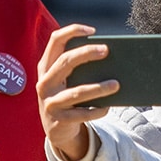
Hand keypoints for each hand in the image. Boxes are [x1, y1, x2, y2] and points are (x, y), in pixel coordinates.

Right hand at [36, 24, 118, 160]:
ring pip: (76, 92)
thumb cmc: (67, 96)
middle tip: (106, 50)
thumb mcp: (66, 80)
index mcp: (46, 67)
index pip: (55, 40)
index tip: (92, 30)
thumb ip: (78, 68)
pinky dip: (97, 110)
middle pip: (64, 61)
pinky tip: (108, 107)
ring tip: (116, 84)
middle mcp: (44, 82)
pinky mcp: (59, 119)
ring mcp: (50, 102)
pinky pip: (82, 114)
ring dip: (98, 88)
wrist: (55, 129)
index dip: (72, 31)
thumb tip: (108, 57)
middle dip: (86, 53)